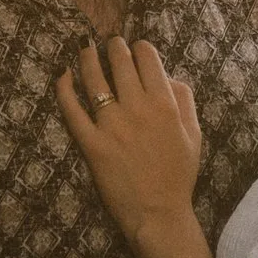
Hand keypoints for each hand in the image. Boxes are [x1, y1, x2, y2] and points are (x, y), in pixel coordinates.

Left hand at [56, 36, 202, 242]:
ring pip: (93, 78)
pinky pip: (72, 110)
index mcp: (165, 104)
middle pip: (120, 61)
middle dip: (114, 46)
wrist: (158, 213)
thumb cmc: (178, 175)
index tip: (136, 48)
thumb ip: (185, 101)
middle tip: (110, 43)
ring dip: (87, 58)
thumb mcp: (194, 135)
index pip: (148, 58)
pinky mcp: (91, 143)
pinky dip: (64, 89)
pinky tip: (62, 75)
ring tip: (85, 49)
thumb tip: (168, 75)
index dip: (140, 47)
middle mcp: (137, 108)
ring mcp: (112, 125)